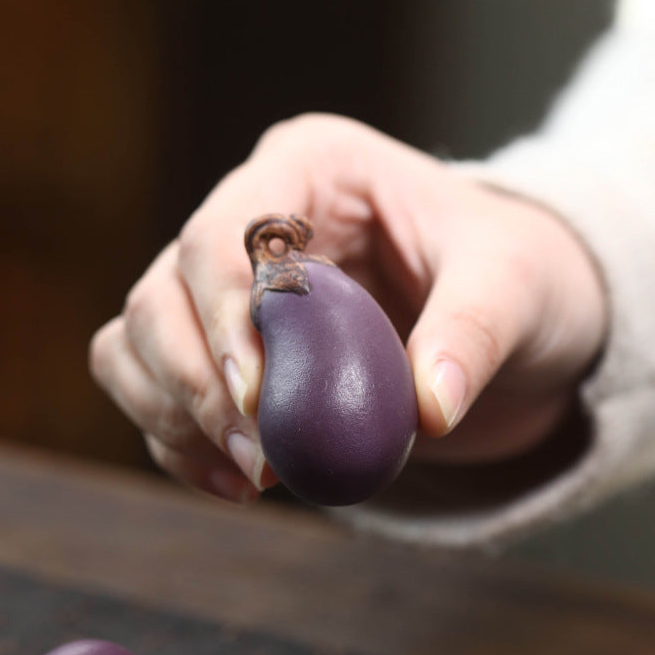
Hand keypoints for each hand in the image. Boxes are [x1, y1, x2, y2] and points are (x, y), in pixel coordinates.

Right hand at [89, 114, 608, 502]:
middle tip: (259, 460)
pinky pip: (154, 392)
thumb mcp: (517, 288)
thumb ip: (474, 335)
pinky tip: (240, 486)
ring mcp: (226, 285)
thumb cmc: (518, 276)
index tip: (259, 404)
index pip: (222, 234)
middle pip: (161, 293)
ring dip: (173, 416)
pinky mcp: (223, 348)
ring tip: (252, 475)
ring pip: (135, 342)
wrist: (518, 323)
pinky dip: (178, 443)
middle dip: (194, 384)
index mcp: (309, 168)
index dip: (223, 319)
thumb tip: (428, 409)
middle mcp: (250, 216)